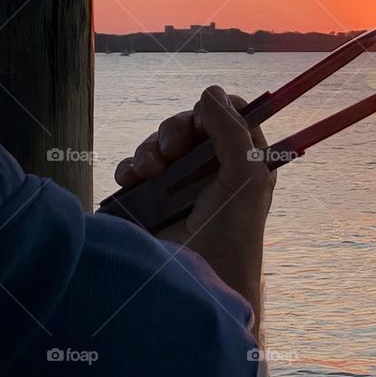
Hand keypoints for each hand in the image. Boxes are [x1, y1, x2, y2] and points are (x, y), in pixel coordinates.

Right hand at [114, 86, 275, 333]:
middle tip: (171, 148)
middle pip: (189, 125)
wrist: (198, 284)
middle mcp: (212, 168)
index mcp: (244, 160)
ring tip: (150, 171)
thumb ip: (232, 131)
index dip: (211, 112)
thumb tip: (210, 92)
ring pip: (159, 144)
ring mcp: (179, 184)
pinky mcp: (149, 200)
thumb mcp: (245, 178)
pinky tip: (133, 180)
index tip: (199, 124)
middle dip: (174, 130)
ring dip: (150, 149)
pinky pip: (134, 168)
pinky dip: (130, 167)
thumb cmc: (232, 232)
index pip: (230, 115)